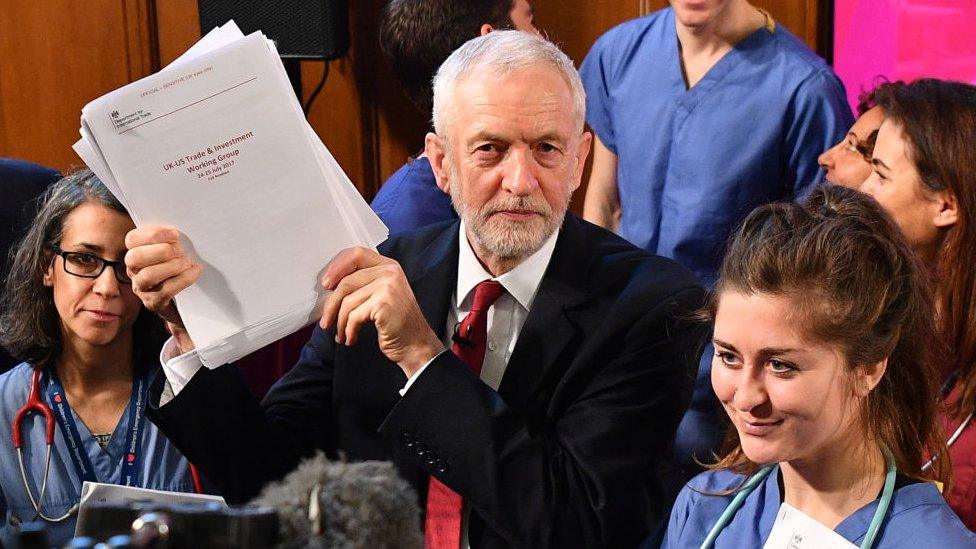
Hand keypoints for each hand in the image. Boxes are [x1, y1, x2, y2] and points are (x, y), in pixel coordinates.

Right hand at [125, 226, 201, 349]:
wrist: (184, 298)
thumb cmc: (179, 264)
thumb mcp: (173, 247)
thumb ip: (171, 238)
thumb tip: (183, 228)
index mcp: (135, 251)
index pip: (133, 239)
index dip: (153, 235)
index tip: (175, 234)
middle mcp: (134, 270)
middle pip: (135, 258)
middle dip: (160, 252)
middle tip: (180, 250)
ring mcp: (141, 288)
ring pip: (147, 276)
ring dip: (171, 267)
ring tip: (187, 262)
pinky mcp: (153, 302)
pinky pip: (165, 291)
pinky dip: (182, 279)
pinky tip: (194, 272)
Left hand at [320, 247, 443, 376]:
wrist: (415, 344)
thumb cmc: (395, 323)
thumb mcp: (381, 294)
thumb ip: (362, 283)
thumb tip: (328, 284)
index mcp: (388, 265)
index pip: (356, 254)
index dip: (336, 267)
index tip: (326, 285)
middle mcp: (390, 272)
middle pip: (346, 281)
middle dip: (331, 304)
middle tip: (325, 321)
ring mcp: (388, 286)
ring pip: (347, 301)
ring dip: (339, 322)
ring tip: (340, 334)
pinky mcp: (384, 303)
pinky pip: (353, 315)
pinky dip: (348, 330)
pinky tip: (351, 338)